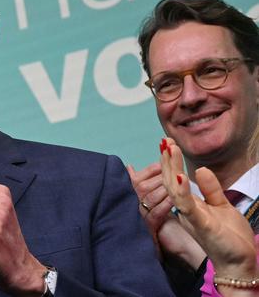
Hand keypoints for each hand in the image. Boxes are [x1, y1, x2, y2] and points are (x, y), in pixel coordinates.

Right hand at [126, 163, 172, 238]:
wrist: (155, 238)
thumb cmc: (149, 211)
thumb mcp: (142, 194)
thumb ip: (136, 179)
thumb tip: (128, 166)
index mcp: (128, 190)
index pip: (139, 175)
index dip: (154, 169)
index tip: (167, 165)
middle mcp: (130, 201)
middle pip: (143, 185)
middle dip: (161, 178)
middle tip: (177, 175)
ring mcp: (139, 213)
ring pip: (151, 197)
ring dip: (165, 190)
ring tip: (178, 186)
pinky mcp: (149, 225)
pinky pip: (158, 212)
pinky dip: (167, 205)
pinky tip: (177, 200)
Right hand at [161, 139, 257, 278]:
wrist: (239, 263)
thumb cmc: (229, 239)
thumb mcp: (221, 207)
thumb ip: (211, 189)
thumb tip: (200, 169)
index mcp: (190, 205)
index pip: (175, 180)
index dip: (170, 162)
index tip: (168, 144)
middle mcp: (186, 210)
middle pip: (170, 181)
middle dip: (167, 160)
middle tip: (164, 141)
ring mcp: (191, 217)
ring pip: (175, 190)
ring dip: (172, 168)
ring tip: (170, 150)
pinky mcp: (200, 224)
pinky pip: (187, 206)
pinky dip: (182, 190)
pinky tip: (180, 175)